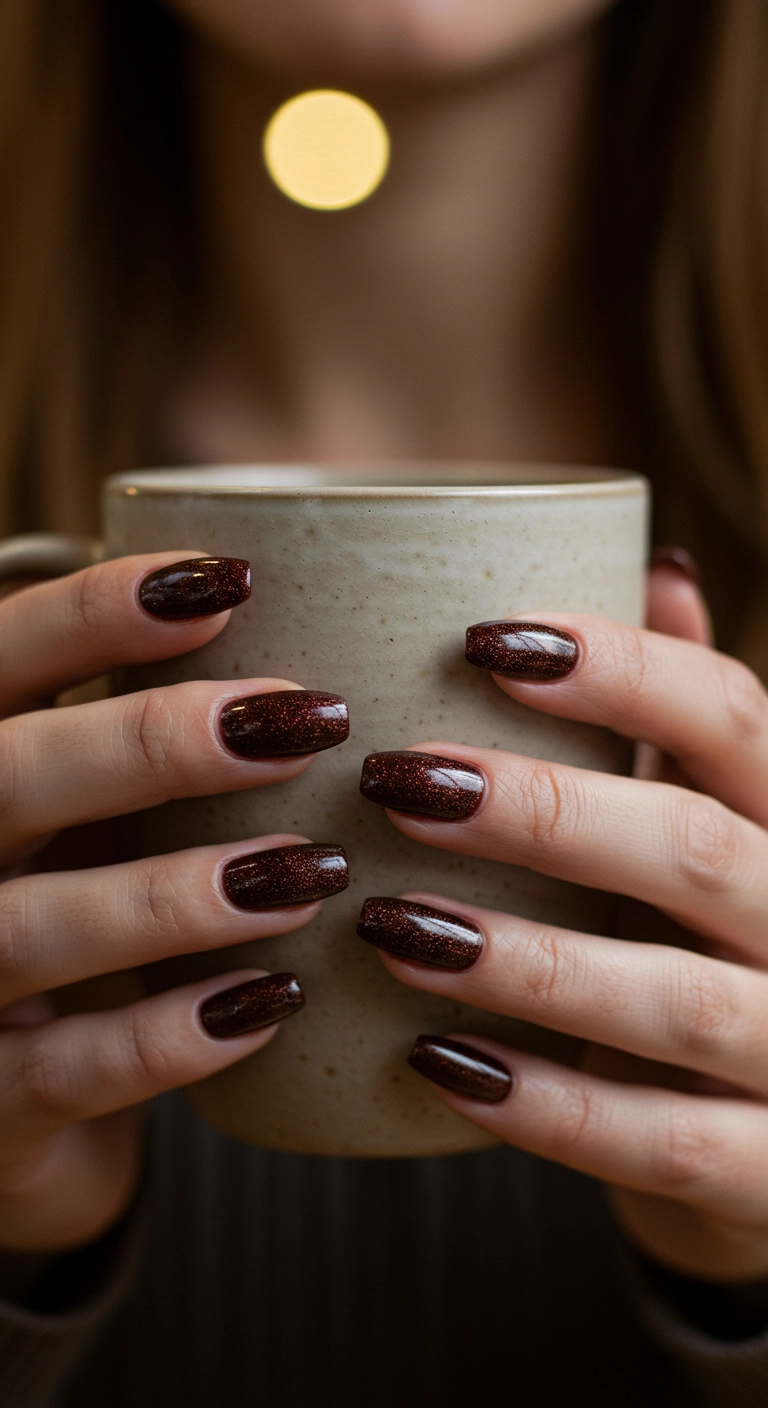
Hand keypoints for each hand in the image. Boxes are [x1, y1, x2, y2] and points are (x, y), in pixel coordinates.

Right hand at [0, 553, 348, 1252]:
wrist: (17, 1105)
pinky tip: (275, 1000)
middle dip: (154, 743)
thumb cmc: (76, 915)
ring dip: (180, 894)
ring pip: (37, 928)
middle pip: (9, 779)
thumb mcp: (88, 818)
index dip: (99, 612)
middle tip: (309, 723)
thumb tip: (331, 647)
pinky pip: (71, 1069)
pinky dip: (175, 1035)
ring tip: (315, 870)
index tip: (236, 582)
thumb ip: (145, 747)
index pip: (2, 658)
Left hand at [359, 558, 767, 1282]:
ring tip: (392, 928)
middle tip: (397, 781)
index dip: (618, 669)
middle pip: (691, 846)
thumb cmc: (720, 944)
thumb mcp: (723, 820)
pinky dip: (550, 1108)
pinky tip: (440, 1064)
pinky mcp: (765, 1168)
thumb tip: (656, 565)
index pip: (727, 717)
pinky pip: (661, 1142)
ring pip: (671, 998)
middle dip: (542, 810)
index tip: (481, 639)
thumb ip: (689, 718)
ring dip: (524, 961)